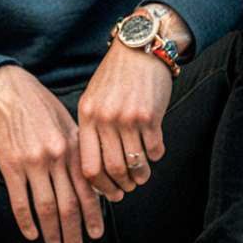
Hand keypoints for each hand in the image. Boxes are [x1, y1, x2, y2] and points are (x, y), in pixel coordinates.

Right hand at [0, 65, 103, 242]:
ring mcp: (33, 163)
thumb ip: (81, 151)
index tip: (95, 234)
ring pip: (46, 206)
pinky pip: (20, 200)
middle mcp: (56, 158)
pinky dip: (26, 220)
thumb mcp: (69, 124)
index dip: (92, 215)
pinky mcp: (11, 166)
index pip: (87, 190)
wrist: (11, 93)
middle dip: (74, 231)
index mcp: (73, 148)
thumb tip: (94, 180)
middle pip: (68, 204)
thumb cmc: (42, 108)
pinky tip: (31, 233)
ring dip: (52, 231)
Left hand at [77, 36, 174, 197]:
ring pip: (135, 164)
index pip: (88, 165)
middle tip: (129, 187)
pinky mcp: (150, 116)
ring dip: (141, 175)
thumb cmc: (115, 77)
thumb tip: (95, 170)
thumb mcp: (93, 99)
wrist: (139, 49)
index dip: (100, 186)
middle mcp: (105, 118)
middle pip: (113, 169)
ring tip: (142, 175)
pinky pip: (154, 150)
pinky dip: (155, 156)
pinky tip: (154, 151)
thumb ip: (92, 128)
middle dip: (123, 186)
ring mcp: (127, 118)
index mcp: (87, 116)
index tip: (110, 193)